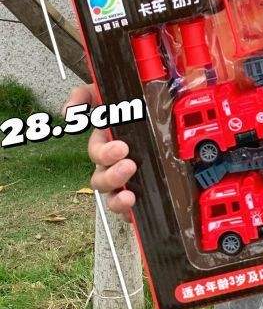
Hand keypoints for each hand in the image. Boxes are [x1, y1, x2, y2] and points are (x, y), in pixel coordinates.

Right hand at [62, 84, 136, 220]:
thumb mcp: (103, 93)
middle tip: (129, 166)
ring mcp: (125, 176)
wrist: (148, 105)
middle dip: (113, 176)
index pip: (97, 153)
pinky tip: (136, 215)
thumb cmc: (125, 102)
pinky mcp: (142, 186)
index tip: (121, 148)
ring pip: (114, 196)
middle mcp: (112, 162)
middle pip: (102, 179)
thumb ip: (83, 96)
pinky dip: (131, 213)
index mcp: (104, 141)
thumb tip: (68, 111)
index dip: (105, 154)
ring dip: (118, 200)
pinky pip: (132, 206)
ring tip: (130, 197)